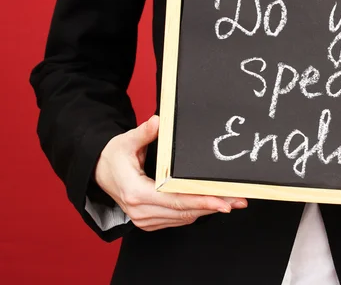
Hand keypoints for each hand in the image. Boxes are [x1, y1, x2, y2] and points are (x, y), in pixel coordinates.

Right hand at [94, 115, 246, 230]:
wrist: (99, 172)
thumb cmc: (114, 157)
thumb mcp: (126, 141)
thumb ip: (145, 132)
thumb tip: (158, 121)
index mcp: (136, 192)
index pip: (175, 199)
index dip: (201, 200)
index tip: (223, 200)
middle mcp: (140, 211)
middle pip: (184, 211)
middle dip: (214, 205)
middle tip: (239, 200)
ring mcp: (144, 219)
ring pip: (184, 217)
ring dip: (208, 210)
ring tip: (232, 201)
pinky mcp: (149, 222)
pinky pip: (178, 219)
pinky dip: (195, 212)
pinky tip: (212, 204)